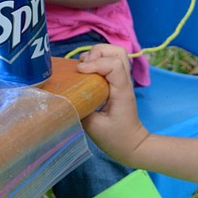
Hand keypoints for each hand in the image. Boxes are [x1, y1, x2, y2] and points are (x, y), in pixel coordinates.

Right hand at [77, 44, 150, 164]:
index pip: (114, 64)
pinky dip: (97, 62)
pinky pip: (110, 63)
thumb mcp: (94, 127)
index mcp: (121, 91)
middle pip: (117, 52)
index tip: (80, 72)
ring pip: (115, 54)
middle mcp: (124, 82)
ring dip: (97, 55)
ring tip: (83, 68)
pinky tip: (86, 73)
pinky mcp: (117, 84)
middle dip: (97, 53)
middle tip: (83, 66)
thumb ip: (81, 108)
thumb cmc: (116, 138)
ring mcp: (122, 81)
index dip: (95, 63)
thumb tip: (65, 96)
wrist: (132, 145)